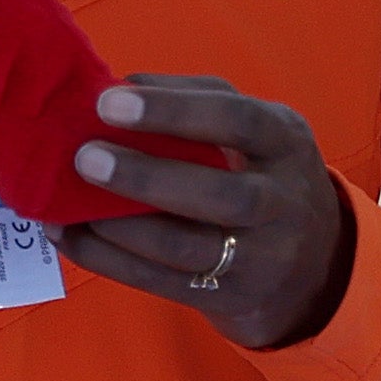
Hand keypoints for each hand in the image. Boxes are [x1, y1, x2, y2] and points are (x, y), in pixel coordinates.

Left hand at [62, 77, 354, 351]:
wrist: (316, 269)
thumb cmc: (264, 174)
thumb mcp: (255, 127)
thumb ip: (195, 97)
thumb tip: (121, 82)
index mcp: (286, 143)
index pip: (238, 121)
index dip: (173, 111)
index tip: (109, 102)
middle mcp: (282, 202)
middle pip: (220, 195)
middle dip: (146, 177)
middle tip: (85, 158)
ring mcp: (259, 258)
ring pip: (184, 247)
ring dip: (117, 226)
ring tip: (64, 204)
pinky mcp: (227, 298)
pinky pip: (159, 283)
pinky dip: (107, 260)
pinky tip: (68, 237)